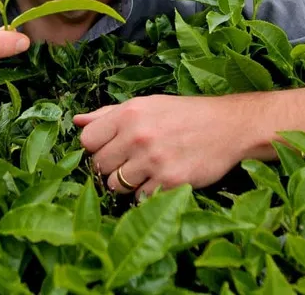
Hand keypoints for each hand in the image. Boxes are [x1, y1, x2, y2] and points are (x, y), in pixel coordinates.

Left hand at [74, 95, 248, 196]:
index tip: (111, 148)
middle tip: (130, 161)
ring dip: (127, 183)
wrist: (229, 126)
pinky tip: (161, 179)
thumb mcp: (146, 105)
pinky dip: (148, 194)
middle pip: (99, 165)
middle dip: (111, 167)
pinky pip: (140, 198)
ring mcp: (153, 160)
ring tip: (146, 171)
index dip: (97, 147)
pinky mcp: (169, 182)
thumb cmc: (184, 115)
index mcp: (129, 113)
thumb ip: (108, 114)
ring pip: (116, 186)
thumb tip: (76, 121)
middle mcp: (137, 136)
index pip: (87, 140)